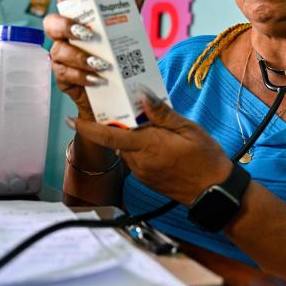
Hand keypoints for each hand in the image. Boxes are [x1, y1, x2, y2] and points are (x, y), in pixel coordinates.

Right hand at [43, 0, 146, 118]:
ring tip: (100, 64)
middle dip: (66, 26)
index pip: (66, 4)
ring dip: (80, 57)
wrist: (111, 93)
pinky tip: (97, 79)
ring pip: (59, 52)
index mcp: (76, 22)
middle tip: (87, 33)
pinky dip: (82, 76)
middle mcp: (63, 37)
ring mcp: (60, 57)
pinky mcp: (62, 78)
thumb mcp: (123, 36)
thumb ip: (129, 14)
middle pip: (52, 25)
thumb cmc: (113, 59)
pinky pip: (65, 74)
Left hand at [67, 92, 233, 204]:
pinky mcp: (146, 178)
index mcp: (148, 146)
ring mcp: (141, 172)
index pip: (110, 136)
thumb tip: (140, 95)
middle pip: (117, 138)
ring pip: (125, 148)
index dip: (87, 128)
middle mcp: (139, 162)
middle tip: (125, 104)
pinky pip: (134, 157)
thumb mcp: (187, 128)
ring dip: (129, 134)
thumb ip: (161, 113)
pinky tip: (154, 139)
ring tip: (146, 121)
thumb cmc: (205, 158)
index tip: (71, 119)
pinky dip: (138, 146)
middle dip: (117, 122)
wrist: (214, 191)